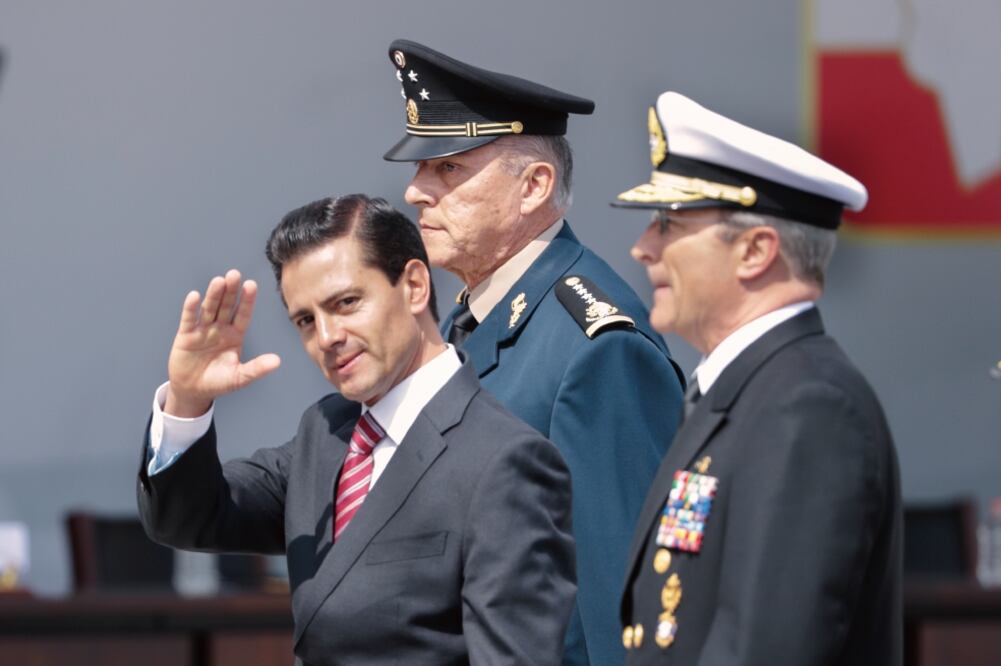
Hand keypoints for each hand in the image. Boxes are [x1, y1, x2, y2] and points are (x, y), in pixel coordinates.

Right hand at [165, 269, 280, 416]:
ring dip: (214, 295)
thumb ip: (256, 368)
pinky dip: (191, 308)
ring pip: (209, 309)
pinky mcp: (186, 335)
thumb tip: (277, 362)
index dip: (247, 300)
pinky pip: (189, 319)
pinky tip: (194, 296)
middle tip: (234, 274)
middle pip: (226, 306)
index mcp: (235, 335)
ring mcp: (203, 330)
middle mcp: (220, 328)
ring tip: (219, 281)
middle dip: (230, 291)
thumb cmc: (218, 382)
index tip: (251, 285)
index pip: (243, 314)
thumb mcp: (239, 377)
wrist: (193, 390)